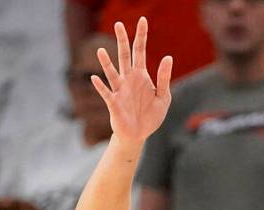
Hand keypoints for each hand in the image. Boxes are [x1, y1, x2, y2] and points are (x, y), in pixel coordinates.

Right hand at [92, 18, 172, 146]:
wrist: (139, 135)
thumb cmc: (151, 116)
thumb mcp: (164, 97)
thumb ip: (164, 78)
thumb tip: (168, 57)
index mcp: (141, 75)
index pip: (140, 50)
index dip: (141, 35)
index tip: (143, 20)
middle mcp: (128, 79)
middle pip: (124, 55)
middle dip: (122, 40)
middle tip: (118, 23)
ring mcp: (120, 90)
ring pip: (112, 72)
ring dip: (106, 63)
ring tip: (101, 51)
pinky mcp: (114, 104)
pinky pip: (106, 93)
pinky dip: (101, 86)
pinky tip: (95, 78)